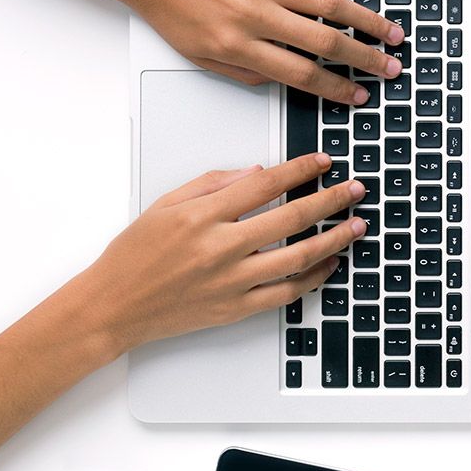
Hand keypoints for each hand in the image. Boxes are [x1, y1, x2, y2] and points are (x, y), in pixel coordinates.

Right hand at [83, 153, 365, 353]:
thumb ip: (212, 183)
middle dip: (330, 200)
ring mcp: (232, 282)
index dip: (300, 169)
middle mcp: (221, 248)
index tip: (322, 161)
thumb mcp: (166, 204)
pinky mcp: (236, 309)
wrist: (114, 306)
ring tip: (356, 226)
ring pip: (297, 257)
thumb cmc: (135, 254)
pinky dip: (313, 278)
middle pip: (291, 218)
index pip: (265, 184)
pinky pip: (286, 293)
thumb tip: (257, 171)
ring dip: (334, 239)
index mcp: (202, 216)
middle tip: (355, 189)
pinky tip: (329, 263)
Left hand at [122, 0, 404, 104]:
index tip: (359, 95)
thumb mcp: (200, 57)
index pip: (302, 74)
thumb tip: (285, 80)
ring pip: (329, 3)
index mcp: (239, 46)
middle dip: (365, 58)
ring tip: (391, 31)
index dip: (337, 88)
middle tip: (389, 67)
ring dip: (367, 20)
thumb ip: (245, 73)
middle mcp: (256, 15)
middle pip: (325, 42)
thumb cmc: (169, 8)